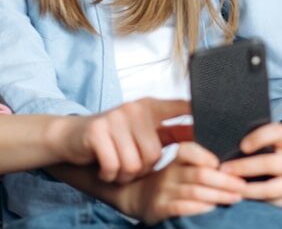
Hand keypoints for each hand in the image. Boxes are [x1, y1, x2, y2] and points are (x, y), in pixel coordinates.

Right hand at [53, 98, 189, 183]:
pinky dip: (109, 174)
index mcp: (148, 107)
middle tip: (129, 165)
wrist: (69, 135)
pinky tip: (104, 167)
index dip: (195, 114)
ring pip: (135, 163)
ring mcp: (115, 119)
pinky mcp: (97, 132)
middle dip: (142, 168)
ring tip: (116, 166)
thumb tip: (198, 137)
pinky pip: (115, 166)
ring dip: (124, 174)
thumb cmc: (110, 136)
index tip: (212, 121)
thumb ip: (167, 132)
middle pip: (154, 153)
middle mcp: (133, 109)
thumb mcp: (139, 130)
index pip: (179, 106)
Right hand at [120, 142, 244, 223]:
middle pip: (200, 173)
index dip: (207, 156)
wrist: (139, 197)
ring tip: (236, 198)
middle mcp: (169, 173)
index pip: (189, 150)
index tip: (225, 163)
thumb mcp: (180, 166)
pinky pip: (182, 207)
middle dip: (225, 180)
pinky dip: (200, 208)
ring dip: (218, 195)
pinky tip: (213, 208)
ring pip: (194, 191)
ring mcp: (164, 191)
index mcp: (177, 159)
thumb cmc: (171, 180)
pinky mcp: (160, 208)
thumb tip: (234, 158)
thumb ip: (200, 160)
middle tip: (243, 186)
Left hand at [219, 122, 281, 207]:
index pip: (278, 132)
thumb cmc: (278, 156)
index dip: (259, 137)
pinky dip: (256, 201)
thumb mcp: (273, 143)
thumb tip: (228, 155)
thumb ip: (255, 143)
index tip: (242, 146)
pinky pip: (273, 203)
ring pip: (270, 189)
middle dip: (243, 167)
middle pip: (269, 163)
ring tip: (231, 188)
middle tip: (223, 170)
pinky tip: (244, 197)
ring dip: (246, 189)